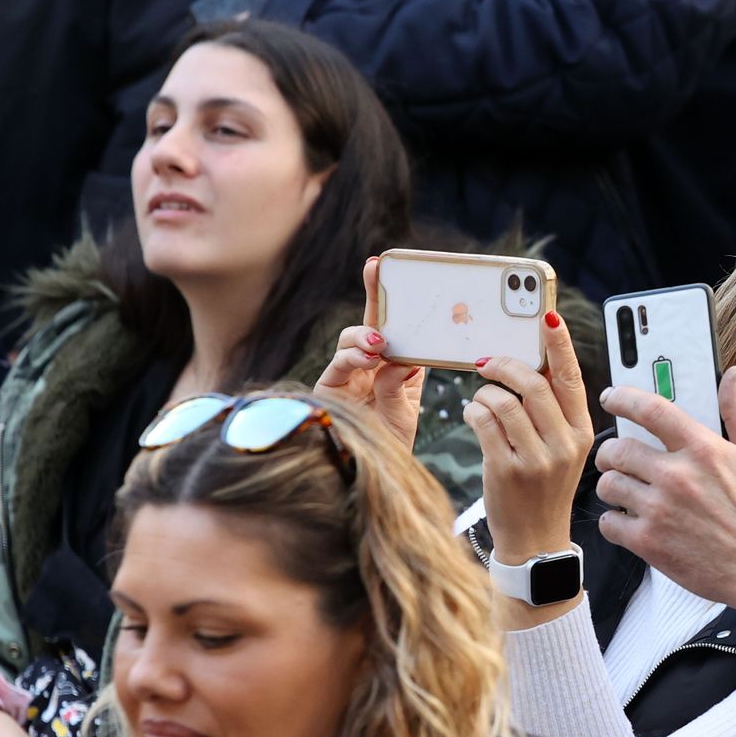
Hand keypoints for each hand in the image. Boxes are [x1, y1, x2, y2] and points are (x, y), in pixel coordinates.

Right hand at [315, 257, 424, 447]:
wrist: (375, 472)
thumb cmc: (393, 438)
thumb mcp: (406, 408)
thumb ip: (402, 382)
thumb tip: (403, 357)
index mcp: (391, 363)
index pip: (391, 324)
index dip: (386, 295)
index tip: (384, 264)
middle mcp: (367, 364)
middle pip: (368, 323)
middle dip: (372, 294)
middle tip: (376, 271)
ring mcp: (347, 375)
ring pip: (349, 340)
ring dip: (364, 336)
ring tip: (380, 344)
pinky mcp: (329, 390)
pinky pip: (338, 366)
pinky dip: (354, 359)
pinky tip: (369, 360)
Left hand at [467, 313, 593, 569]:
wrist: (536, 540)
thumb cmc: (543, 489)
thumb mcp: (562, 450)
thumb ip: (553, 412)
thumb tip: (530, 366)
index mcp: (582, 432)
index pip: (571, 379)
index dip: (559, 344)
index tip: (548, 316)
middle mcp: (564, 444)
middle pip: (534, 384)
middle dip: (505, 365)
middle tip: (488, 362)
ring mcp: (536, 459)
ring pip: (504, 401)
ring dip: (485, 392)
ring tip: (481, 399)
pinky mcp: (506, 470)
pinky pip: (483, 422)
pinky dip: (473, 411)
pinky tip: (473, 416)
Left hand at [595, 367, 735, 618]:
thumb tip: (734, 375)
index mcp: (703, 448)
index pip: (650, 410)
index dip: (623, 398)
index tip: (611, 398)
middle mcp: (677, 475)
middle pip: (618, 449)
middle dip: (612, 451)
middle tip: (617, 457)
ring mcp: (660, 510)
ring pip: (608, 484)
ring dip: (612, 485)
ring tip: (624, 490)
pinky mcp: (649, 543)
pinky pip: (609, 522)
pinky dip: (614, 520)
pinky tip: (629, 521)